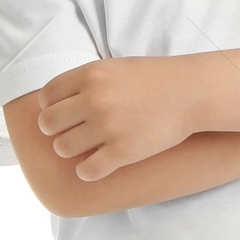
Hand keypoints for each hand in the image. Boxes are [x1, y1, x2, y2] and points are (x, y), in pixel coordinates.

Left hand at [37, 56, 201, 180]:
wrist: (192, 93)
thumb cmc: (153, 79)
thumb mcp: (114, 67)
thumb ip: (85, 82)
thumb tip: (52, 102)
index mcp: (90, 75)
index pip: (47, 97)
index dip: (50, 108)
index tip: (62, 115)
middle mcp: (95, 99)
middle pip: (49, 123)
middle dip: (56, 130)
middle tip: (70, 134)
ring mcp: (109, 126)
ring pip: (63, 148)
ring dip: (70, 151)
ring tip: (84, 149)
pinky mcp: (124, 151)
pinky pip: (86, 171)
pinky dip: (86, 171)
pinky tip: (95, 166)